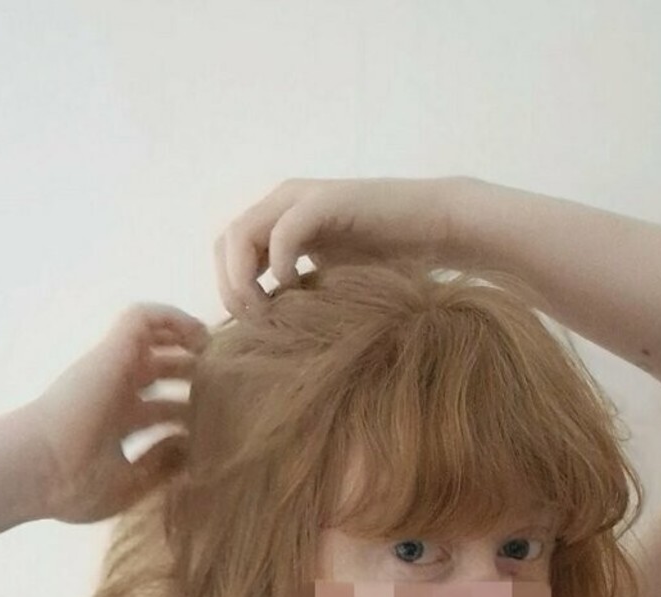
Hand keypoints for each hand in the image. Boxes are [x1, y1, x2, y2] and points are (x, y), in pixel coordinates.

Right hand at [25, 303, 207, 524]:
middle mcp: (114, 394)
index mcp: (114, 426)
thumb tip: (189, 448)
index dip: (185, 413)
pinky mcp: (111, 351)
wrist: (39, 468)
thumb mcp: (127, 485)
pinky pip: (144, 317)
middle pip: (157, 373)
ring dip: (187, 342)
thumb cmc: (73, 485)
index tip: (219, 424)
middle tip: (228, 387)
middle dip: (192, 376)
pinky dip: (174, 318)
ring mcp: (112, 371)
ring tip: (221, 355)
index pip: (154, 411)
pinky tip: (200, 337)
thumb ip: (159, 467)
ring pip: (153, 339)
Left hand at [213, 175, 469, 318]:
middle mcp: (282, 204)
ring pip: (241, 235)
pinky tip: (296, 288)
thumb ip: (296, 296)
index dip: (230, 291)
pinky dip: (280, 264)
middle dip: (232, 288)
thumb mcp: (329, 285)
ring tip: (270, 310)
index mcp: (279, 221)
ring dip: (246, 280)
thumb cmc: (389, 263)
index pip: (227, 252)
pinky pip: (283, 232)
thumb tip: (264, 334)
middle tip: (257, 323)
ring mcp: (302, 199)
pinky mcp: (327, 201)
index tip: (253, 327)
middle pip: (225, 243)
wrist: (435, 230)